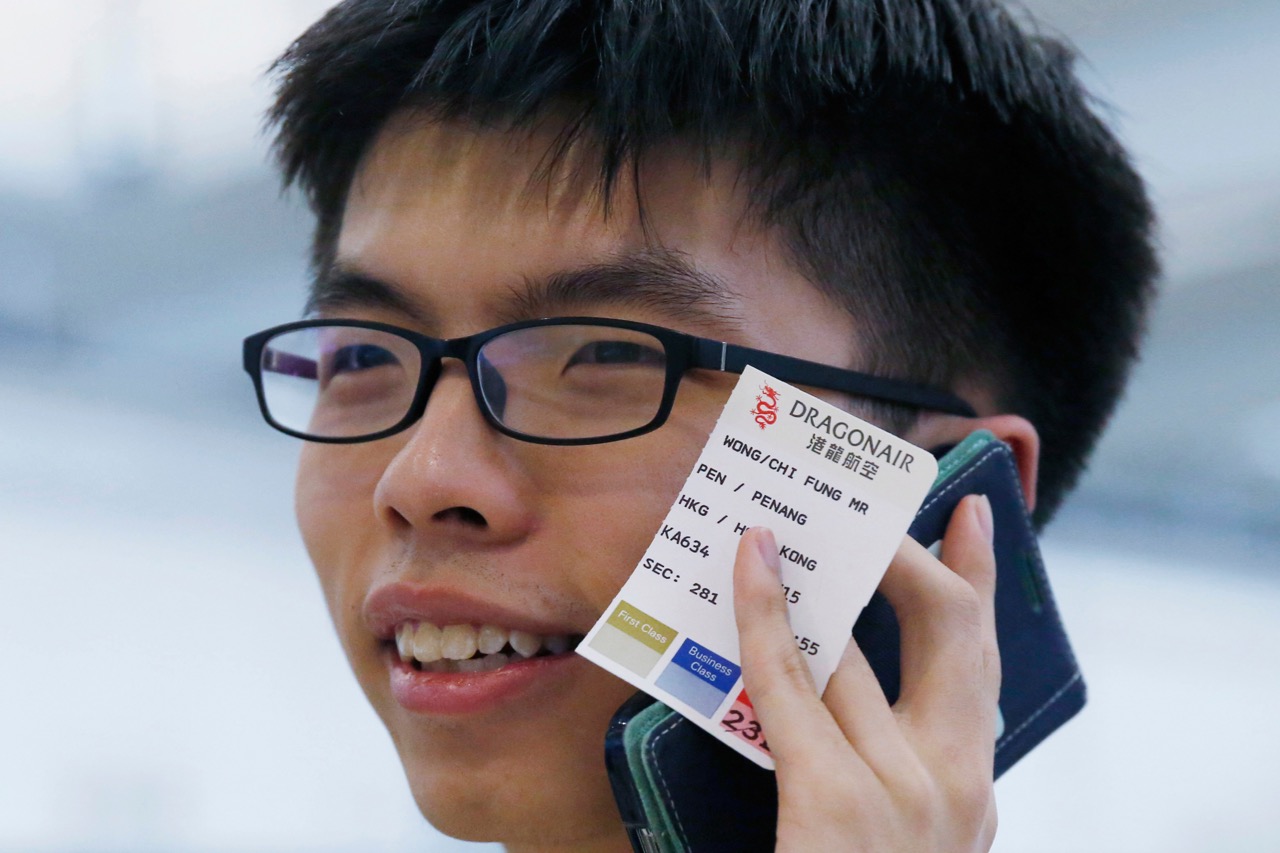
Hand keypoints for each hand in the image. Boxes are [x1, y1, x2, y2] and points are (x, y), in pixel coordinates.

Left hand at [733, 494, 999, 851]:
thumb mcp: (900, 834)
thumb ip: (891, 769)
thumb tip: (835, 683)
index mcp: (972, 797)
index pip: (984, 669)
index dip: (980, 583)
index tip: (971, 518)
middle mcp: (957, 787)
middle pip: (949, 629)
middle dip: (914, 553)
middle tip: (875, 507)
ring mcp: (903, 789)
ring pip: (855, 648)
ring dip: (817, 578)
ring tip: (780, 527)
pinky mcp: (833, 798)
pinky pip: (788, 679)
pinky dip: (763, 611)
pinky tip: (751, 563)